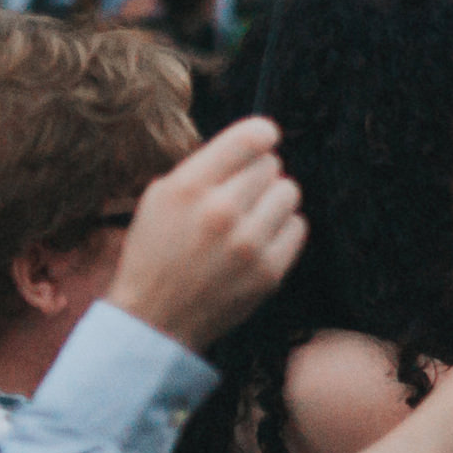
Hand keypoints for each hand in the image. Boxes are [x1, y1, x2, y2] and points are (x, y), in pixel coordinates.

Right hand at [108, 121, 307, 350]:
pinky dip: (282, 229)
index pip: (249, 139)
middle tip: (239, 194)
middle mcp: (221, 212)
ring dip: (273, 200)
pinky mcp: (269, 271)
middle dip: (258, 175)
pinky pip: (297, 226)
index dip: (262, 133)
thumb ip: (206, 167)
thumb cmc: (157, 251)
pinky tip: (258, 239)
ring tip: (249, 217)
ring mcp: (249, 244)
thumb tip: (257, 141)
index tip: (264, 137)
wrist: (155, 319)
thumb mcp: (161, 199)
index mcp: (188, 189)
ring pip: (289, 193)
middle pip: (272, 166)